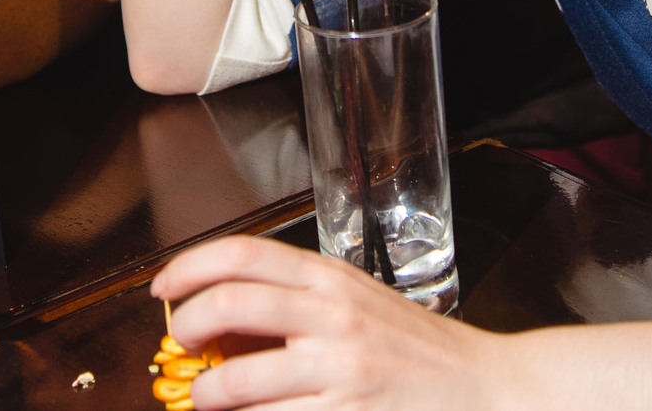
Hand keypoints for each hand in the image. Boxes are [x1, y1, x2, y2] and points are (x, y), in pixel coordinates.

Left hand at [153, 236, 507, 410]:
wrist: (488, 389)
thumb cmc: (420, 349)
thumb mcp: (358, 301)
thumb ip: (301, 299)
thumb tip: (228, 311)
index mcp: (331, 278)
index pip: (242, 254)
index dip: (189, 266)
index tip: (164, 286)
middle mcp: (333, 316)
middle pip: (229, 305)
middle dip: (184, 326)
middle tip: (178, 342)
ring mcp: (339, 369)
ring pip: (238, 380)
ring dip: (206, 394)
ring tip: (205, 398)